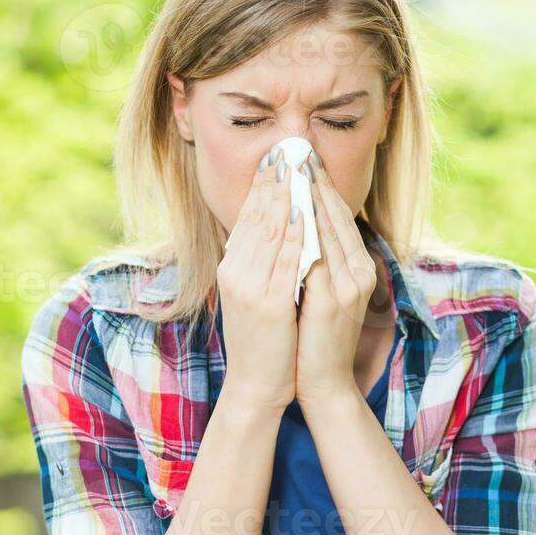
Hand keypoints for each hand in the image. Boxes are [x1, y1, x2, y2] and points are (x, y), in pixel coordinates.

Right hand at [217, 148, 303, 413]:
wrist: (255, 386)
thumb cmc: (261, 342)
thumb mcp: (252, 296)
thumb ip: (258, 265)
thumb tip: (270, 232)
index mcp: (233, 269)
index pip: (248, 218)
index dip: (262, 186)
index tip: (276, 158)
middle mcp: (236, 272)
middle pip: (256, 217)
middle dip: (274, 181)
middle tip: (287, 148)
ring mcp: (250, 287)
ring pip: (269, 231)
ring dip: (284, 196)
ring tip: (295, 166)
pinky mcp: (268, 303)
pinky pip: (284, 259)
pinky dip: (292, 232)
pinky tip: (302, 210)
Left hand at [295, 158, 377, 408]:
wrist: (324, 383)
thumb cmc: (316, 339)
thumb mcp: (321, 294)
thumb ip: (318, 262)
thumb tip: (301, 229)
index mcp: (357, 268)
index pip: (337, 217)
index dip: (321, 186)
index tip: (304, 158)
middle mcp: (359, 271)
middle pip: (336, 216)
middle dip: (316, 181)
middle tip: (299, 148)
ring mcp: (350, 284)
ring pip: (329, 228)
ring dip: (310, 195)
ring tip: (294, 165)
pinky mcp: (335, 298)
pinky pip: (318, 253)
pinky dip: (306, 228)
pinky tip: (292, 207)